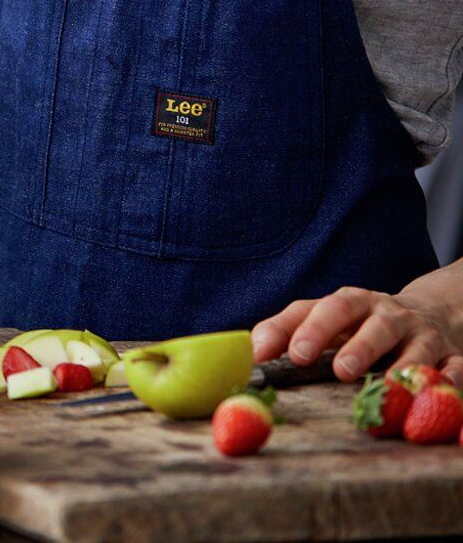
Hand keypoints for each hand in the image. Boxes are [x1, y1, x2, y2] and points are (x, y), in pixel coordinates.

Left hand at [251, 285, 462, 383]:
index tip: (276, 354)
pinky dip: (449, 380)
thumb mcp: (326, 321)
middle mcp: (386, 314)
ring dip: (402, 365)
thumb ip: (287, 331)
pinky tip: (440, 390)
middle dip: (355, 345)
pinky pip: (456, 368)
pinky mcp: (452, 355)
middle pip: (369, 323)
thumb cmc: (361, 325)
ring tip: (388, 385)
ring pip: (415, 346)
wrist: (429, 315)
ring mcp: (421, 334)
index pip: (320, 308)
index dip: (298, 329)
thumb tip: (250, 352)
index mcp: (350, 302)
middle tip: (339, 370)